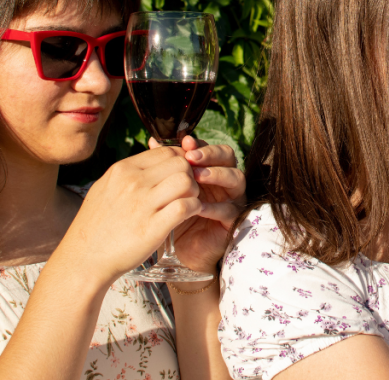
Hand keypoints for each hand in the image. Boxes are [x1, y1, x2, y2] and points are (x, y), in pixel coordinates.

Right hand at [57, 146, 202, 287]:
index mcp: (122, 170)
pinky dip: (194, 208)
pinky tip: (188, 215)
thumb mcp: (105, 188)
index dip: (180, 161)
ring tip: (186, 203)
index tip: (180, 175)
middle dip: (190, 175)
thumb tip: (151, 159)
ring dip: (193, 192)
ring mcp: (142, 204)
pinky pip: (186, 206)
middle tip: (186, 191)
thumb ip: (129, 173)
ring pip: (186, 181)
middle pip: (180, 163)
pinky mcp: (153, 227)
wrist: (83, 259)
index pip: (166, 151)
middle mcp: (133, 182)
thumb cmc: (95, 226)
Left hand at [148, 135, 244, 272]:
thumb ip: (163, 166)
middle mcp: (224, 181)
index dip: (200, 144)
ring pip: (235, 179)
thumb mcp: (165, 189)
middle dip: (211, 154)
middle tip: (191, 157)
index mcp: (209, 169)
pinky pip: (229, 210)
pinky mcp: (233, 221)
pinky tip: (198, 207)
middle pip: (228, 157)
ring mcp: (231, 199)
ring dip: (217, 175)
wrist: (176, 250)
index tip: (184, 142)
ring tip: (198, 176)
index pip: (211, 148)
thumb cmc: (171, 216)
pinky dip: (214, 207)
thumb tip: (153, 139)